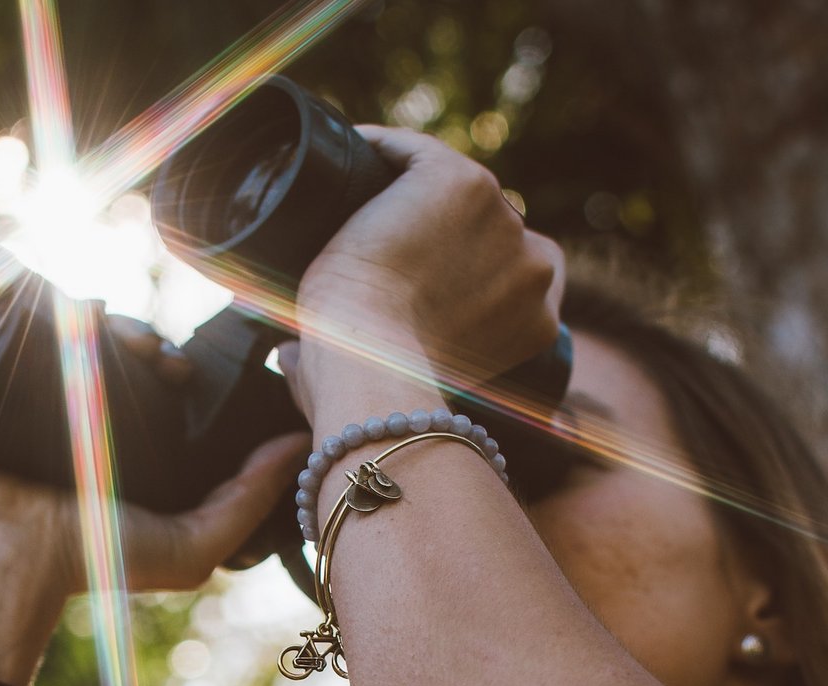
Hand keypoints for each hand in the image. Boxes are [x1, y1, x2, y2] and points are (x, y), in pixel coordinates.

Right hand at [0, 317, 309, 604]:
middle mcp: (95, 423)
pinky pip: (41, 331)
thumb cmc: (98, 560)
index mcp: (137, 453)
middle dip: (154, 344)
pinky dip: (68, 312)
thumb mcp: (193, 546)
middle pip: (131, 359)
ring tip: (132, 339)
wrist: (5, 555)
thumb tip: (301, 445)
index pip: (169, 394)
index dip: (188, 372)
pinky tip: (88, 313)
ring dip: (119, 325)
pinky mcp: (11, 384)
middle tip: (164, 358)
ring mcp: (51, 400)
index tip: (190, 373)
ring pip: (92, 339)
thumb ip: (249, 499)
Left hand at [296, 126, 564, 385]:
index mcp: (540, 322)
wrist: (370, 361)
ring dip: (410, 192)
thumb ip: (377, 372)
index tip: (414, 276)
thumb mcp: (403, 393)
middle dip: (445, 234)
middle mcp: (535, 265)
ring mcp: (502, 219)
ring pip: (451, 191)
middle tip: (384, 241)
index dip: (465, 273)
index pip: (510, 277)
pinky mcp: (460, 181)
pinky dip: (378, 150)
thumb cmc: (375, 390)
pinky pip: (413, 151)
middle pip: (486, 230)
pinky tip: (345, 158)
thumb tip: (287, 359)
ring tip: (357, 203)